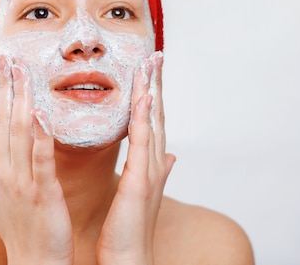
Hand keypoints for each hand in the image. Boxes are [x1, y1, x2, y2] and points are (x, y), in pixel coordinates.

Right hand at [0, 56, 73, 264]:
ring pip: (19, 135)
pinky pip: (41, 162)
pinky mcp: (42, 194)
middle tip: (11, 57)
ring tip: (24, 74)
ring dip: (21, 102)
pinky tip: (41, 114)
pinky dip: (40, 138)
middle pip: (4, 123)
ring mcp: (22, 183)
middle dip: (7, 89)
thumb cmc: (19, 233)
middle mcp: (6, 173)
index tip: (1, 68)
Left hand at [96, 51, 175, 264]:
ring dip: (153, 91)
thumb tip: (169, 156)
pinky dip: (144, 118)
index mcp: (151, 164)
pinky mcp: (141, 181)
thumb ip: (156, 170)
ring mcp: (151, 171)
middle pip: (157, 114)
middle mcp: (155, 162)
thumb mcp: (142, 193)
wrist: (130, 260)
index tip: (150, 69)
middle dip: (157, 84)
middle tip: (156, 55)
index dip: (153, 93)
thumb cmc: (130, 229)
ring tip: (151, 64)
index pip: (152, 120)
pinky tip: (144, 97)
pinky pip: (142, 143)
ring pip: (153, 122)